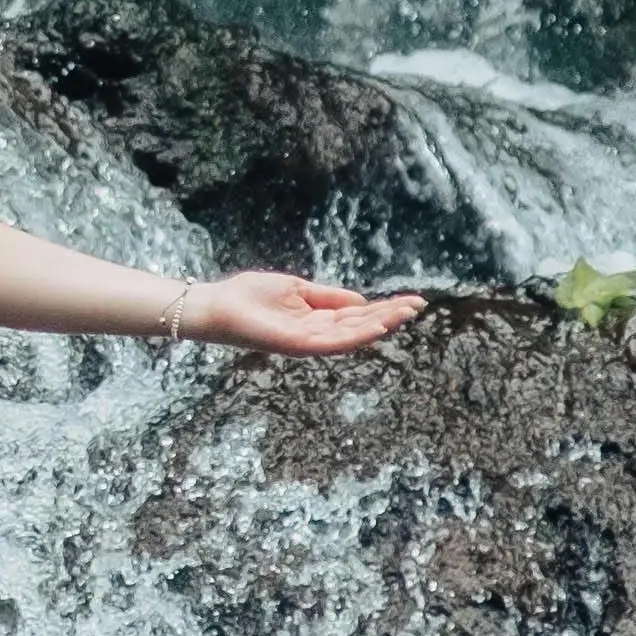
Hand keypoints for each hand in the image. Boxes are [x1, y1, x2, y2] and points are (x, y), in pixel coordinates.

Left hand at [177, 271, 425, 356]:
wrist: (217, 305)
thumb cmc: (249, 297)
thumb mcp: (297, 290)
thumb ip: (327, 297)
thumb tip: (361, 299)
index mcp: (316, 320)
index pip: (357, 314)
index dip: (384, 307)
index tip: (410, 299)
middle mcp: (317, 334)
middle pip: (361, 325)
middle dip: (391, 316)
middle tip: (419, 305)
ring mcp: (309, 342)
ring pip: (354, 335)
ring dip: (382, 324)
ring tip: (406, 312)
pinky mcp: (299, 345)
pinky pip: (334, 342)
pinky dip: (357, 334)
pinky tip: (377, 325)